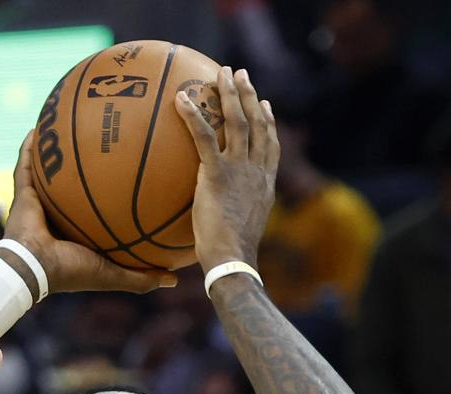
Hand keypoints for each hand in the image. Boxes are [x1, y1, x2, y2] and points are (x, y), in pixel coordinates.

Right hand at [3, 134, 176, 296]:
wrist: (35, 268)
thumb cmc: (73, 271)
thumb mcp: (115, 274)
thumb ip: (143, 277)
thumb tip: (175, 280)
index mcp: (77, 233)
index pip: (98, 209)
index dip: (112, 192)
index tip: (131, 173)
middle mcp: (58, 215)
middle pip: (75, 184)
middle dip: (87, 164)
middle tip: (105, 138)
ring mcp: (38, 203)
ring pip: (49, 171)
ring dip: (56, 150)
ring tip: (67, 124)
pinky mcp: (22, 194)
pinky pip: (26, 164)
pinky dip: (30, 147)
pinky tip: (38, 127)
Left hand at [174, 66, 279, 274]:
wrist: (233, 263)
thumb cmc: (232, 258)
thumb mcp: (240, 232)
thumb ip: (234, 216)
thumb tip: (219, 221)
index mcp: (265, 185)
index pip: (271, 146)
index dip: (268, 122)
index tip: (265, 104)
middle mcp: (256, 172)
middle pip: (257, 124)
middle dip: (249, 95)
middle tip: (240, 74)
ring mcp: (239, 171)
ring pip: (237, 122)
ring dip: (229, 93)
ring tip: (221, 73)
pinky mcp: (217, 175)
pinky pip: (204, 138)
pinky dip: (192, 116)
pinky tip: (180, 100)